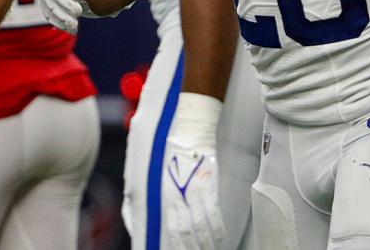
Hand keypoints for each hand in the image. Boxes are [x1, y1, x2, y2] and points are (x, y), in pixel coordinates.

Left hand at [163, 135, 225, 249]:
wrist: (188, 132)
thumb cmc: (171, 155)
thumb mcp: (153, 178)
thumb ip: (153, 202)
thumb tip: (148, 225)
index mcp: (166, 194)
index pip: (173, 227)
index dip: (179, 245)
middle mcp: (179, 194)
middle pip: (187, 230)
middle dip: (193, 248)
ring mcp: (195, 189)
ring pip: (201, 224)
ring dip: (207, 243)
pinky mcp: (209, 183)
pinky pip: (214, 210)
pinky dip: (218, 227)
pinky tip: (221, 238)